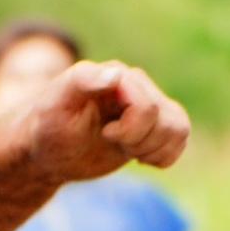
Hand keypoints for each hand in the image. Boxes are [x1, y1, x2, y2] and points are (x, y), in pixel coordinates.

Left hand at [19, 58, 191, 184]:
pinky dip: (165, 155)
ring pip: (178, 128)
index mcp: (117, 75)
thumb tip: (117, 73)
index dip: (129, 131)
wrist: (49, 151)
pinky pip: (181, 136)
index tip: (104, 134)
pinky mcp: (154, 124)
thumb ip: (83, 81)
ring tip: (125, 149)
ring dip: (153, 149)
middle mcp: (137, 84)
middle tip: (109, 140)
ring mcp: (148, 103)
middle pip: (165, 121)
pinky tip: (140, 157)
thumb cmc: (48, 127)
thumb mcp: (57, 104)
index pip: (148, 107)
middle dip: (137, 142)